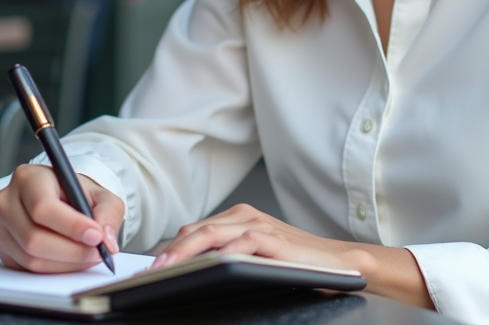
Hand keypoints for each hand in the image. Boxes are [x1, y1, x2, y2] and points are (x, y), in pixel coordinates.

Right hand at [0, 164, 123, 272]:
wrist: (59, 199)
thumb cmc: (76, 194)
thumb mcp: (100, 195)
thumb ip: (108, 213)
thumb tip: (106, 240)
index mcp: (29, 178)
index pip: (44, 207)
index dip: (71, 226)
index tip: (95, 236)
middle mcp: (7, 201)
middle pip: (34, 237)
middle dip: (72, 250)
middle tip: (97, 252)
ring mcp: (0, 226)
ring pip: (30, 257)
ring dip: (65, 263)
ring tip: (87, 256)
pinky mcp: (1, 248)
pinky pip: (26, 268)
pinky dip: (54, 269)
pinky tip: (71, 260)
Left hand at [150, 203, 363, 272]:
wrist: (340, 260)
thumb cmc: (297, 263)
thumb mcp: (256, 256)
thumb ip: (228, 255)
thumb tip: (190, 270)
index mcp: (239, 217)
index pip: (194, 229)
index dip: (169, 247)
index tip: (148, 267)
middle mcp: (246, 216)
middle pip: (196, 229)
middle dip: (169, 250)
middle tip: (149, 271)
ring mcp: (260, 226)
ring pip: (211, 234)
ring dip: (184, 251)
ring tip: (165, 269)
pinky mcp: (273, 241)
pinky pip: (241, 244)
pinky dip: (220, 254)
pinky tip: (205, 266)